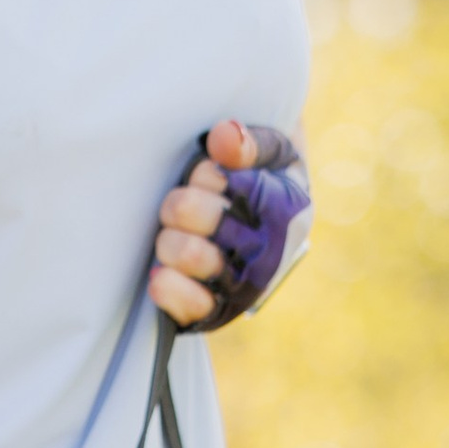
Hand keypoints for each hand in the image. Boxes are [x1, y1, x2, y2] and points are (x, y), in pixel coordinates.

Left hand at [149, 116, 308, 329]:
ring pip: (189, 255)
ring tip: (171, 233)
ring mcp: (242, 285)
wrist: (257, 223)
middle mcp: (268, 252)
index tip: (203, 170)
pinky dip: (170, 289)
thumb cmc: (261, 179)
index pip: (240, 187)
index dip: (208, 174)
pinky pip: (193, 307)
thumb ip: (250, 143)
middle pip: (207, 217)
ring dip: (169, 238)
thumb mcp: (268, 152)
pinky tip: (160, 275)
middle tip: (181, 202)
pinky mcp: (216, 312)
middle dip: (182, 202)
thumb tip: (225, 135)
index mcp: (288, 211)